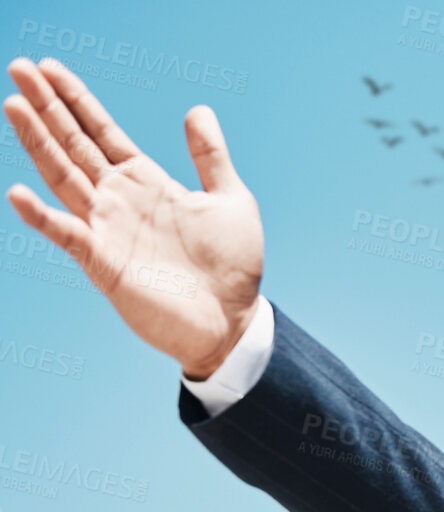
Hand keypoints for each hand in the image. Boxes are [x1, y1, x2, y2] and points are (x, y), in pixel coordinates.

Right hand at [3, 57, 262, 377]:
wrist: (233, 322)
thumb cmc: (233, 267)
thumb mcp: (229, 200)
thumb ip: (210, 157)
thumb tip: (197, 110)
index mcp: (146, 182)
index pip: (101, 131)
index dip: (76, 100)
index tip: (48, 68)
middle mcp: (118, 200)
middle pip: (73, 144)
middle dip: (47, 107)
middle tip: (19, 68)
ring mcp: (107, 229)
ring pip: (62, 176)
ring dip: (37, 143)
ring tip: (13, 106)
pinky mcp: (103, 262)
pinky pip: (66, 234)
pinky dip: (41, 215)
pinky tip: (17, 192)